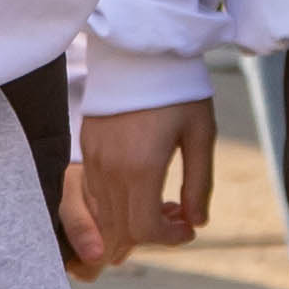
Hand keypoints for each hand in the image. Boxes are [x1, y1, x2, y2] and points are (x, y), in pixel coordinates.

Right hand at [68, 101, 217, 273]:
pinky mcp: (87, 147)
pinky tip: (140, 192)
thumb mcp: (201, 135)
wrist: (142, 48)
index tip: (189, 229)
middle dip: (151, 236)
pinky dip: (114, 206)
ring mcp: (94, 159)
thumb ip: (199, 183)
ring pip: (103, 215)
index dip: (168, 239)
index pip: (144, 228)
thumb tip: (198, 222)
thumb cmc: (178, 89)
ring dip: (131, 223)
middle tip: (179, 219)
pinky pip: (93, 194)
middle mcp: (110, 169)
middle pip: (120, 229)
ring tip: (163, 206)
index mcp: (141, 167)